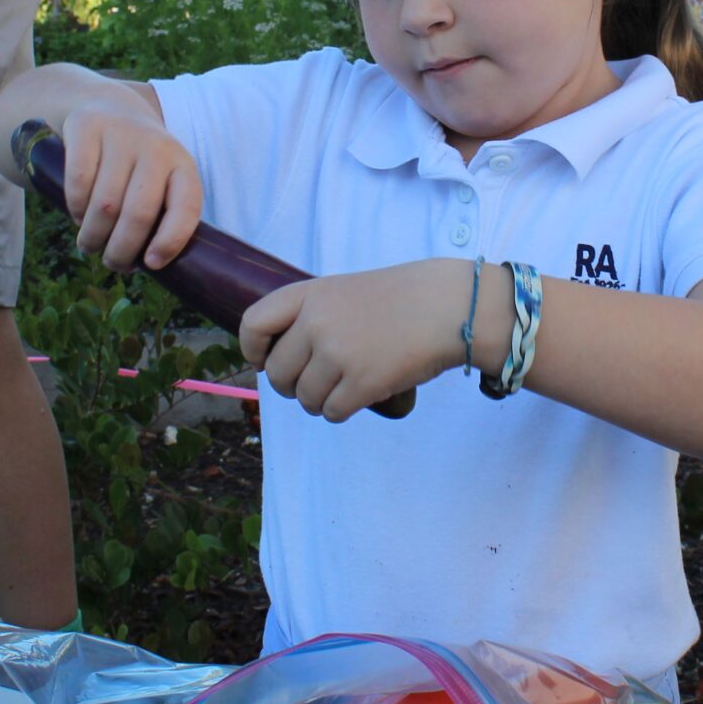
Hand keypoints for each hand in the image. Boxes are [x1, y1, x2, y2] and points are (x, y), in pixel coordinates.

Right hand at [56, 101, 202, 271]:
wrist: (108, 106)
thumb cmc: (137, 162)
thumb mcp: (159, 179)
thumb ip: (160, 214)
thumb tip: (149, 265)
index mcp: (182, 165)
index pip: (186, 207)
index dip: (171, 240)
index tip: (151, 264)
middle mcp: (156, 146)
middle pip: (139, 213)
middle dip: (121, 250)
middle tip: (111, 263)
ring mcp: (121, 134)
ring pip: (105, 204)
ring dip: (93, 235)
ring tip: (89, 244)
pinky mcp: (87, 126)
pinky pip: (79, 182)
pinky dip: (76, 208)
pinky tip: (78, 217)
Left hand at [240, 258, 467, 421]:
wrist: (449, 306)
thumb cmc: (401, 299)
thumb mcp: (345, 291)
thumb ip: (312, 318)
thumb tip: (280, 364)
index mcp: (310, 295)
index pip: (253, 324)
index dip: (253, 350)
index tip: (265, 360)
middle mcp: (317, 323)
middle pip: (278, 374)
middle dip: (292, 386)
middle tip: (315, 382)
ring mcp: (339, 353)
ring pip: (305, 399)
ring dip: (320, 401)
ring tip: (343, 388)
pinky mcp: (363, 382)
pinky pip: (332, 412)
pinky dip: (342, 411)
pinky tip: (359, 397)